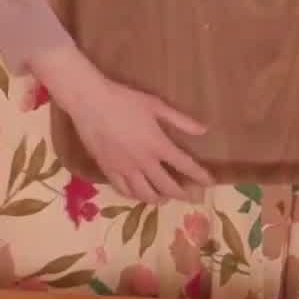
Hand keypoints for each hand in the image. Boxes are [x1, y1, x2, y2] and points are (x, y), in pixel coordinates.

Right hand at [28, 46, 211, 203]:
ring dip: (159, 199)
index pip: (185, 166)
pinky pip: (124, 190)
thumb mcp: (155, 105)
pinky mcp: (108, 169)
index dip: (200, 176)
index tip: (209, 182)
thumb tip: (203, 130)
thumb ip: (180, 120)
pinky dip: (135, 195)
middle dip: (183, 194)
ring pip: (145, 194)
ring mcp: (124, 168)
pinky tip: (138, 194)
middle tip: (191, 197)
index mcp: (158, 145)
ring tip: (165, 198)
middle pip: (168, 186)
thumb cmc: (124, 100)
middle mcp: (143, 162)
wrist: (89, 102)